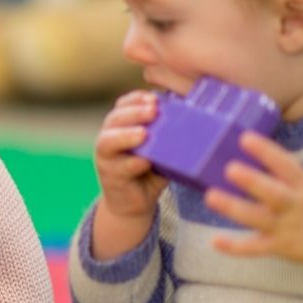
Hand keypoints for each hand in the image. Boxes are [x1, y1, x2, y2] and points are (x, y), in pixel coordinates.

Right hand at [94, 91, 166, 219]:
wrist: (134, 204)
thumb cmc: (150, 171)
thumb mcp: (160, 148)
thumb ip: (168, 133)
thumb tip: (195, 115)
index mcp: (121, 126)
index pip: (123, 105)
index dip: (136, 99)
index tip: (154, 98)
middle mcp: (108, 138)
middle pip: (114, 119)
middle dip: (134, 112)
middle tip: (153, 110)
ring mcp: (106, 158)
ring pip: (108, 141)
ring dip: (126, 136)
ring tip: (143, 134)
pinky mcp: (110, 177)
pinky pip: (120, 168)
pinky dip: (132, 163)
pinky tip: (145, 162)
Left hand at [205, 131, 302, 291]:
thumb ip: (289, 175)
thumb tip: (258, 155)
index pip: (287, 165)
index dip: (266, 151)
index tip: (245, 138)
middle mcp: (296, 205)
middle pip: (273, 193)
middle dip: (252, 181)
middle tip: (230, 168)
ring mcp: (287, 228)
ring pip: (258, 218)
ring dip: (233, 208)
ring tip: (211, 197)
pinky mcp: (281, 248)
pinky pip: (255, 248)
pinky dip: (235, 247)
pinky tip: (215, 241)